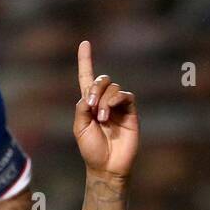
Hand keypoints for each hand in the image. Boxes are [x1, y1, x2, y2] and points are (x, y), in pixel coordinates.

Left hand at [74, 40, 137, 178]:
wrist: (107, 166)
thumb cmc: (91, 150)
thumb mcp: (80, 128)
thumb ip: (82, 108)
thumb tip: (90, 94)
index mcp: (89, 104)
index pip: (87, 78)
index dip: (85, 61)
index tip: (84, 43)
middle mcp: (104, 101)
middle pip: (101, 80)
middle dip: (95, 89)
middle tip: (91, 106)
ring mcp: (118, 105)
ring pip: (112, 87)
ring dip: (104, 100)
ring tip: (102, 119)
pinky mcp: (130, 111)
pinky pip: (125, 95)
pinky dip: (115, 100)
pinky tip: (109, 114)